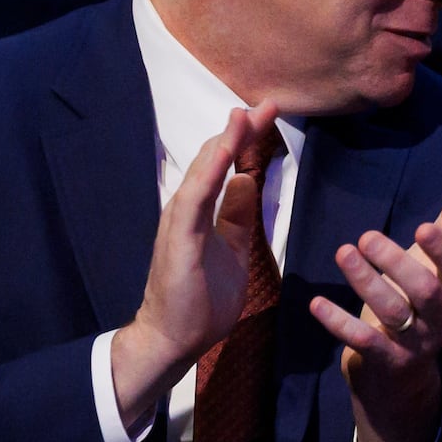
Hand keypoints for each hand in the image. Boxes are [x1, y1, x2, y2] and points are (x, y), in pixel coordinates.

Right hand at [111, 102, 280, 436]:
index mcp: (200, 211)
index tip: (268, 112)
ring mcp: (179, 223)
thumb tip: (248, 181)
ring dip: (224, 143)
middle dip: (240, 131)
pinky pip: (195, 199)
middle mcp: (186, 209)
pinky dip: (209, 173)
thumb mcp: (232, 248)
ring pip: (203, 172)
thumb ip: (238, 215)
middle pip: (215, 160)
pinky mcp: (178, 240)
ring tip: (244, 115)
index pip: (225, 165)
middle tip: (266, 103)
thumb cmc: (200, 297)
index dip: (247, 138)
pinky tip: (225, 152)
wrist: (174, 338)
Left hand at [312, 184, 441, 441]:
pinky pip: (363, 341)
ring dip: (366, 282)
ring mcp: (414, 344)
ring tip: (343, 252)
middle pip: (425, 291)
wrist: (401, 377)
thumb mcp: (434, 269)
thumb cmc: (418, 307)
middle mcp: (441, 321)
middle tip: (367, 237)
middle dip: (396, 262)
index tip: (423, 227)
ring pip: (393, 313)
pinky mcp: (385, 362)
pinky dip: (339, 322)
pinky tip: (317, 302)